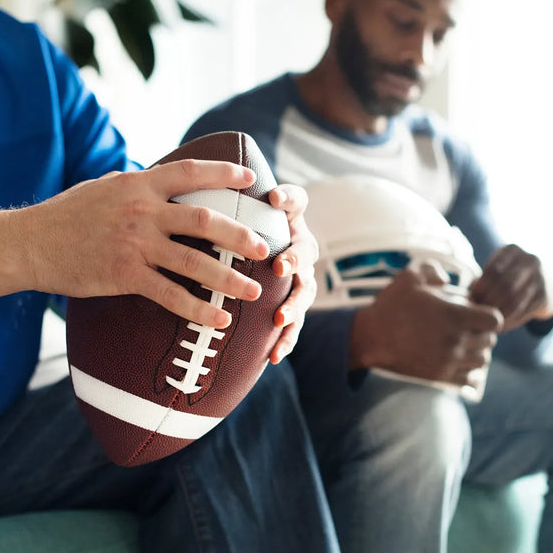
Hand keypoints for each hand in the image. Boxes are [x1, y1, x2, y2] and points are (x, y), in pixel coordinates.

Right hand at [23, 160, 271, 327]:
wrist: (29, 243)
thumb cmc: (66, 216)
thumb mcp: (104, 188)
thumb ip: (138, 187)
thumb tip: (163, 181)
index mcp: (138, 185)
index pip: (189, 172)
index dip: (223, 172)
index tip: (250, 177)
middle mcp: (141, 211)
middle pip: (204, 220)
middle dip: (239, 235)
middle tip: (264, 248)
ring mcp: (134, 244)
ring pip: (194, 261)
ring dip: (228, 278)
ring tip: (252, 291)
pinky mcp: (124, 275)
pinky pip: (170, 294)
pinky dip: (198, 308)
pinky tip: (218, 318)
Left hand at [266, 184, 318, 363]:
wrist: (250, 260)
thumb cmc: (247, 230)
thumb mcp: (248, 210)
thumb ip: (256, 202)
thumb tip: (269, 195)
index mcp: (289, 220)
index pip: (297, 203)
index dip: (288, 198)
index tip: (273, 198)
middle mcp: (301, 252)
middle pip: (305, 254)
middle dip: (295, 261)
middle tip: (280, 266)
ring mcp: (299, 282)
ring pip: (303, 294)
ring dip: (293, 306)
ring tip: (280, 319)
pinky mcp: (291, 308)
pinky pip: (292, 326)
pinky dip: (286, 341)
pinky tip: (273, 357)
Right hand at [351, 267, 502, 387]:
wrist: (370, 339)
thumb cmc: (390, 306)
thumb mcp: (408, 277)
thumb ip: (432, 270)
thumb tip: (446, 280)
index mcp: (454, 316)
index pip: (495, 320)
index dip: (490, 315)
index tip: (477, 313)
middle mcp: (456, 341)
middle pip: (489, 342)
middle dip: (483, 333)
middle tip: (470, 329)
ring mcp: (448, 362)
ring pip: (482, 362)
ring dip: (477, 353)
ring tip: (465, 346)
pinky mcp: (439, 377)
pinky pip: (469, 380)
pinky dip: (469, 372)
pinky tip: (458, 362)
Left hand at [468, 244, 552, 332]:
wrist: (547, 284)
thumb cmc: (511, 277)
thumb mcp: (499, 270)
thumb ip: (483, 280)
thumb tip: (468, 299)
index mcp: (512, 250)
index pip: (493, 270)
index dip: (480, 289)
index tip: (471, 301)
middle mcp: (529, 260)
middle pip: (504, 286)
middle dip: (489, 303)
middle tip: (478, 316)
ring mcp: (540, 277)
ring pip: (515, 301)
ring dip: (498, 315)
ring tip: (487, 324)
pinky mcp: (544, 295)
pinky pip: (523, 311)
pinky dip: (510, 321)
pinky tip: (500, 327)